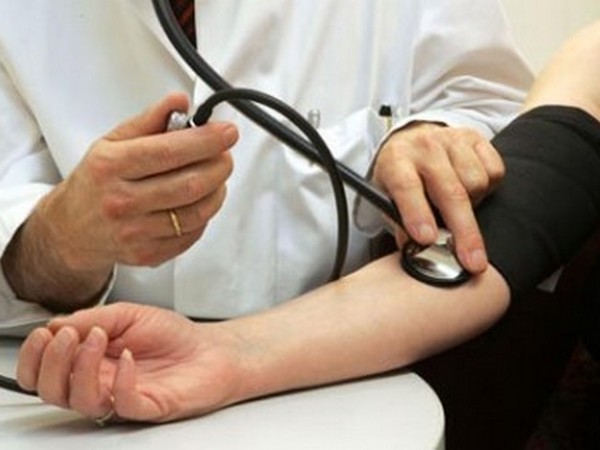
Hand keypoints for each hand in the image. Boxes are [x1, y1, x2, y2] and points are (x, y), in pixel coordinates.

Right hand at [16, 303, 246, 422]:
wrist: (212, 348)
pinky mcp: (147, 406)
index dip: (35, 357)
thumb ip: (91, 318)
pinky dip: (120, 380)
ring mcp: (121, 397)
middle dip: (51, 361)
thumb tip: (54, 324)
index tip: (43, 332)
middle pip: (52, 390)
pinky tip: (129, 356)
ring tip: (100, 337)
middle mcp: (99, 383)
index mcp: (89, 361)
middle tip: (67, 336)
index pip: (44, 371)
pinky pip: (122, 404)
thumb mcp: (128, 314)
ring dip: (81, 367)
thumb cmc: (172, 334)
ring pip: (80, 401)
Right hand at [40, 92, 237, 273]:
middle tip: (224, 154)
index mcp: (111, 167)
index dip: (205, 141)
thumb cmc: (96, 182)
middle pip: (189, 184)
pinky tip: (199, 201)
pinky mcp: (148, 254)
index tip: (227, 133)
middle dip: (219, 165)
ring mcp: (135, 232)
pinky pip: (193, 234)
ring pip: (197, 212)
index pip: (168, 152)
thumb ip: (149, 120)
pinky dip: (205, 215)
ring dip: (217, 190)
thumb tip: (179, 101)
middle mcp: (121, 202)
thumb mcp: (112, 142)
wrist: (72, 229)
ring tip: (214, 176)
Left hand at [374, 122, 503, 272]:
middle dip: (463, 231)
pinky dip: (488, 188)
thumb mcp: (388, 197)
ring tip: (457, 207)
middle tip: (472, 262)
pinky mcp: (475, 137)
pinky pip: (494, 171)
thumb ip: (399, 224)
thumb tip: (414, 252)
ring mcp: (451, 140)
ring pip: (476, 183)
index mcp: (396, 161)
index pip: (406, 187)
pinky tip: (470, 189)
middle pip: (450, 191)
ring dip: (472, 205)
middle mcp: (424, 147)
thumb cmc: (400, 175)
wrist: (412, 140)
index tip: (427, 239)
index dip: (417, 213)